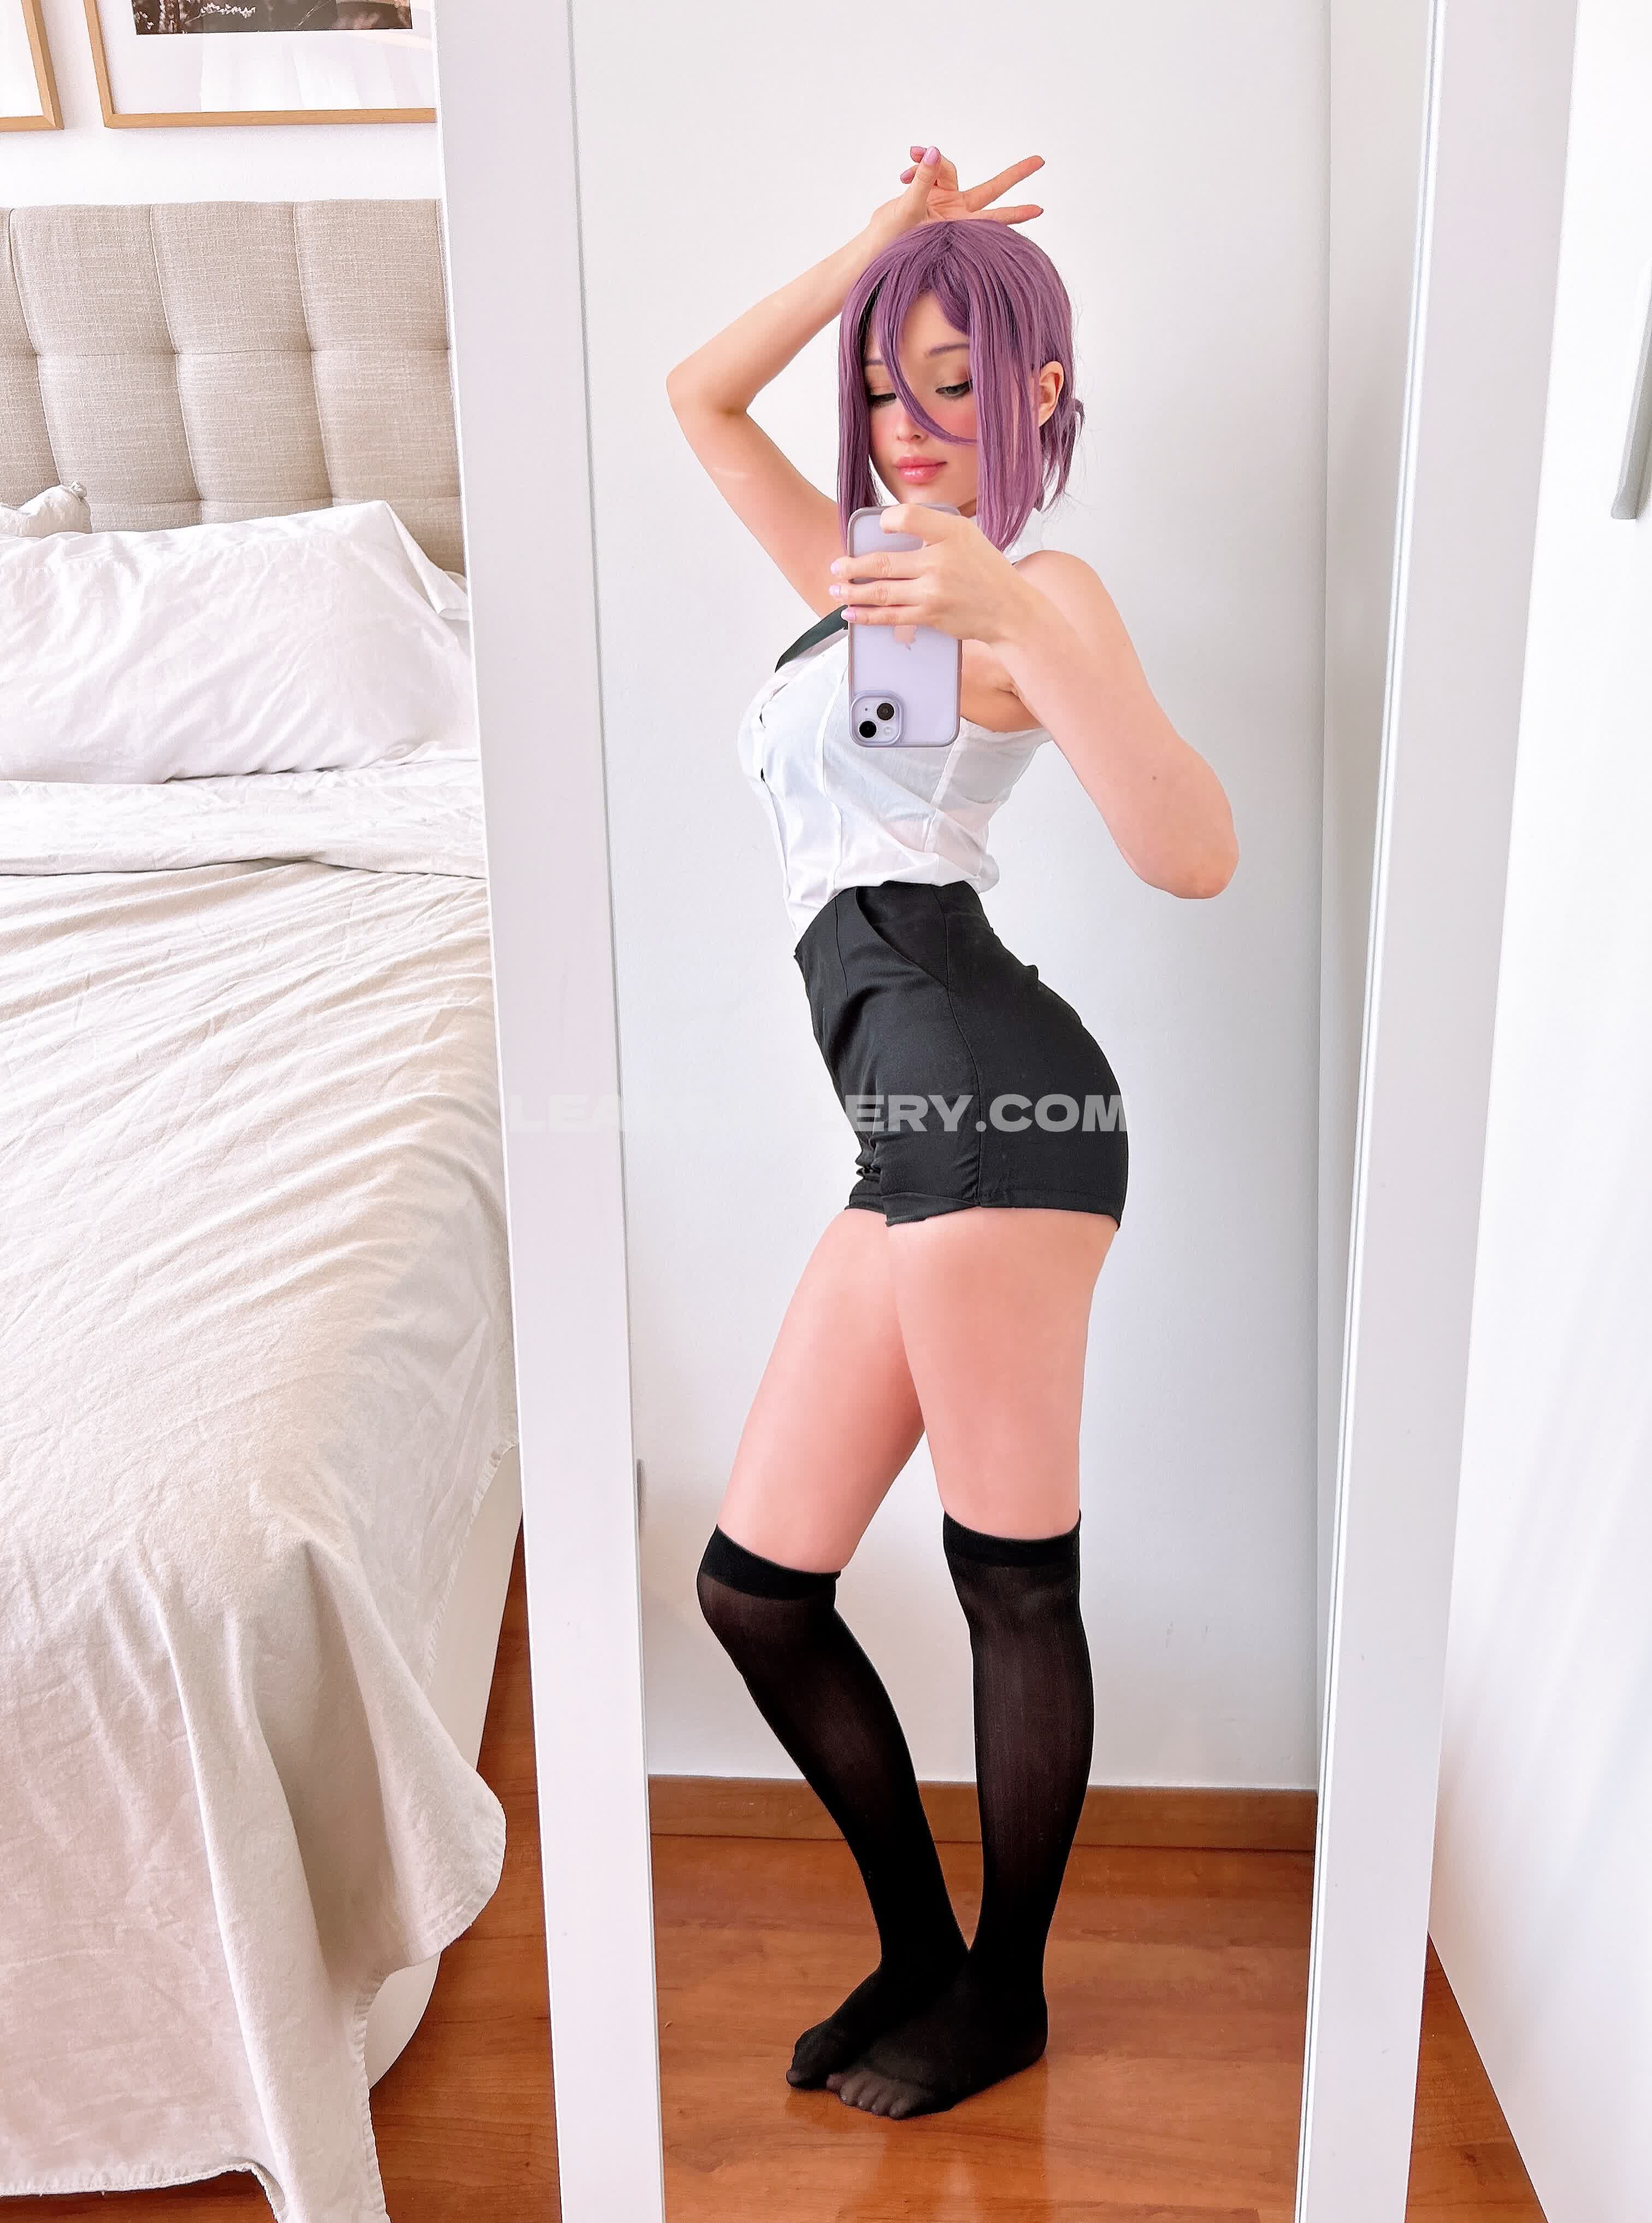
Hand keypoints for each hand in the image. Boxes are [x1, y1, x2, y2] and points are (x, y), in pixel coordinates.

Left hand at [828, 504, 1040, 649]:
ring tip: (837, 588)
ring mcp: (933, 591)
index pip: (907, 517)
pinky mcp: (930, 615)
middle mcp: (939, 560)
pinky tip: (851, 613)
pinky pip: (891, 616)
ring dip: (853, 591)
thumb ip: (933, 528)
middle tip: (837, 567)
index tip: (878, 526)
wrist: (1009, 608)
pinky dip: (867, 615)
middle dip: (853, 566)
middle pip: (883, 562)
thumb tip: (893, 526)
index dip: (886, 520)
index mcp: (950, 532)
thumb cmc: (985, 569)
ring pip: (881, 591)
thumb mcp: (966, 535)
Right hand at [867, 146, 1044, 247]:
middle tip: (1041, 161)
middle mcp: (956, 213)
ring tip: (904, 174)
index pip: (992, 216)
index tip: (1040, 210)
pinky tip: (902, 175)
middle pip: (991, 188)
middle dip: (1013, 175)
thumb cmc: (890, 244)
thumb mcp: (907, 211)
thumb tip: (935, 151)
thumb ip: (923, 180)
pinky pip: (929, 169)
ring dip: (927, 165)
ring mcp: (943, 201)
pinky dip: (917, 168)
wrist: (871, 250)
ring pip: (948, 169)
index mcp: (958, 226)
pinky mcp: (928, 192)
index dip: (1016, 213)